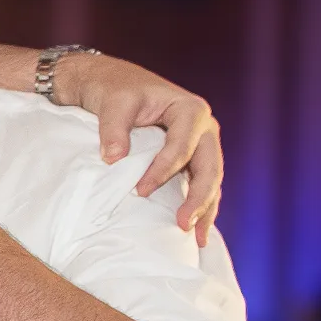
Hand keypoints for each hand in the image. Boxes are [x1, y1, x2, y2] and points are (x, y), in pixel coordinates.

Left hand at [51, 52, 221, 244]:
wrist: (109, 83)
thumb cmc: (113, 89)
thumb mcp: (112, 102)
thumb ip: (113, 129)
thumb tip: (113, 159)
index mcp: (190, 109)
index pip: (182, 147)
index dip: (163, 171)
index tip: (140, 191)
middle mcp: (203, 127)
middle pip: (209, 167)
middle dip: (199, 199)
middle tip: (183, 226)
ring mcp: (200, 143)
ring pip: (211, 179)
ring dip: (205, 208)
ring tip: (197, 238)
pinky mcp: (191, 157)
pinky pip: (200, 182)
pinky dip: (201, 204)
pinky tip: (197, 228)